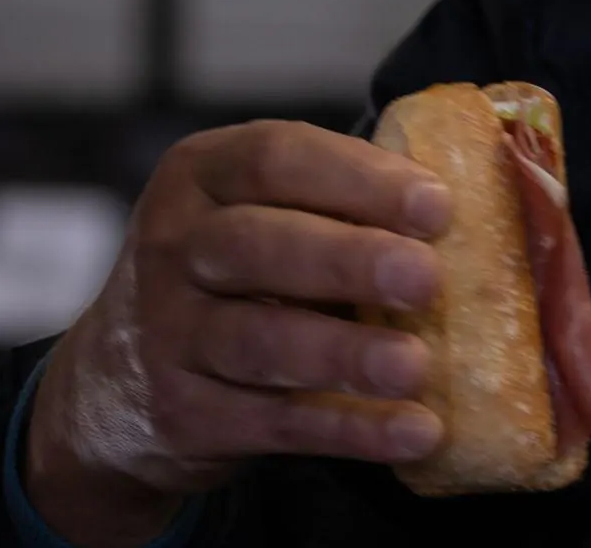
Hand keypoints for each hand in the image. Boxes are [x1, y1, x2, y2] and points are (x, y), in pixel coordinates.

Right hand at [21, 120, 454, 546]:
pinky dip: (348, 430)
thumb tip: (475, 195)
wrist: (114, 383)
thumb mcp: (256, 212)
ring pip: (261, 342)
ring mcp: (166, 334)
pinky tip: (413, 431)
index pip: (275, 158)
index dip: (358, 179)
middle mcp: (172, 247)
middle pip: (261, 247)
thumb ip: (336, 198)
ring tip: (416, 366)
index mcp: (201, 176)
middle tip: (426, 279)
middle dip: (349, 262)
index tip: (437, 205)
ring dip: (346, 355)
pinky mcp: (182, 414)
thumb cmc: (232, 274)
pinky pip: (272, 423)